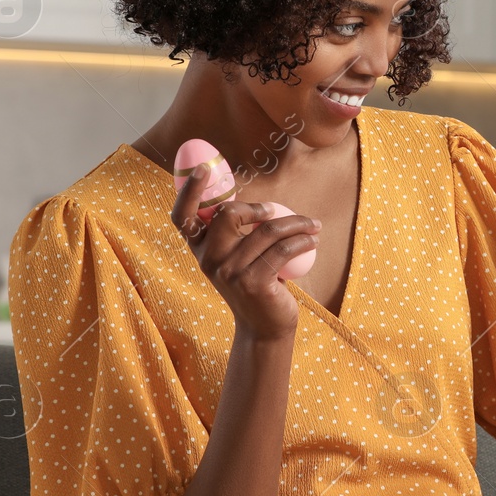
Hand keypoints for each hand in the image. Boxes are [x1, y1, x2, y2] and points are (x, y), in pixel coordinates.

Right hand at [172, 162, 318, 341]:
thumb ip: (237, 234)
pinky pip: (283, 249)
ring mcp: (229, 272)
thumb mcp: (239, 258)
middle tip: (278, 212)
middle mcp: (209, 260)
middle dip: (257, 207)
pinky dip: (303, 240)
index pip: (182, 217)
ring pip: (267, 231)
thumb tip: (252, 200)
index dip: (189, 190)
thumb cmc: (256, 284)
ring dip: (297, 224)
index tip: (204, 168)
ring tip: (313, 227)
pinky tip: (313, 240)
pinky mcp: (253, 283)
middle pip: (228, 214)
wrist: (264, 327)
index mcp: (200, 251)